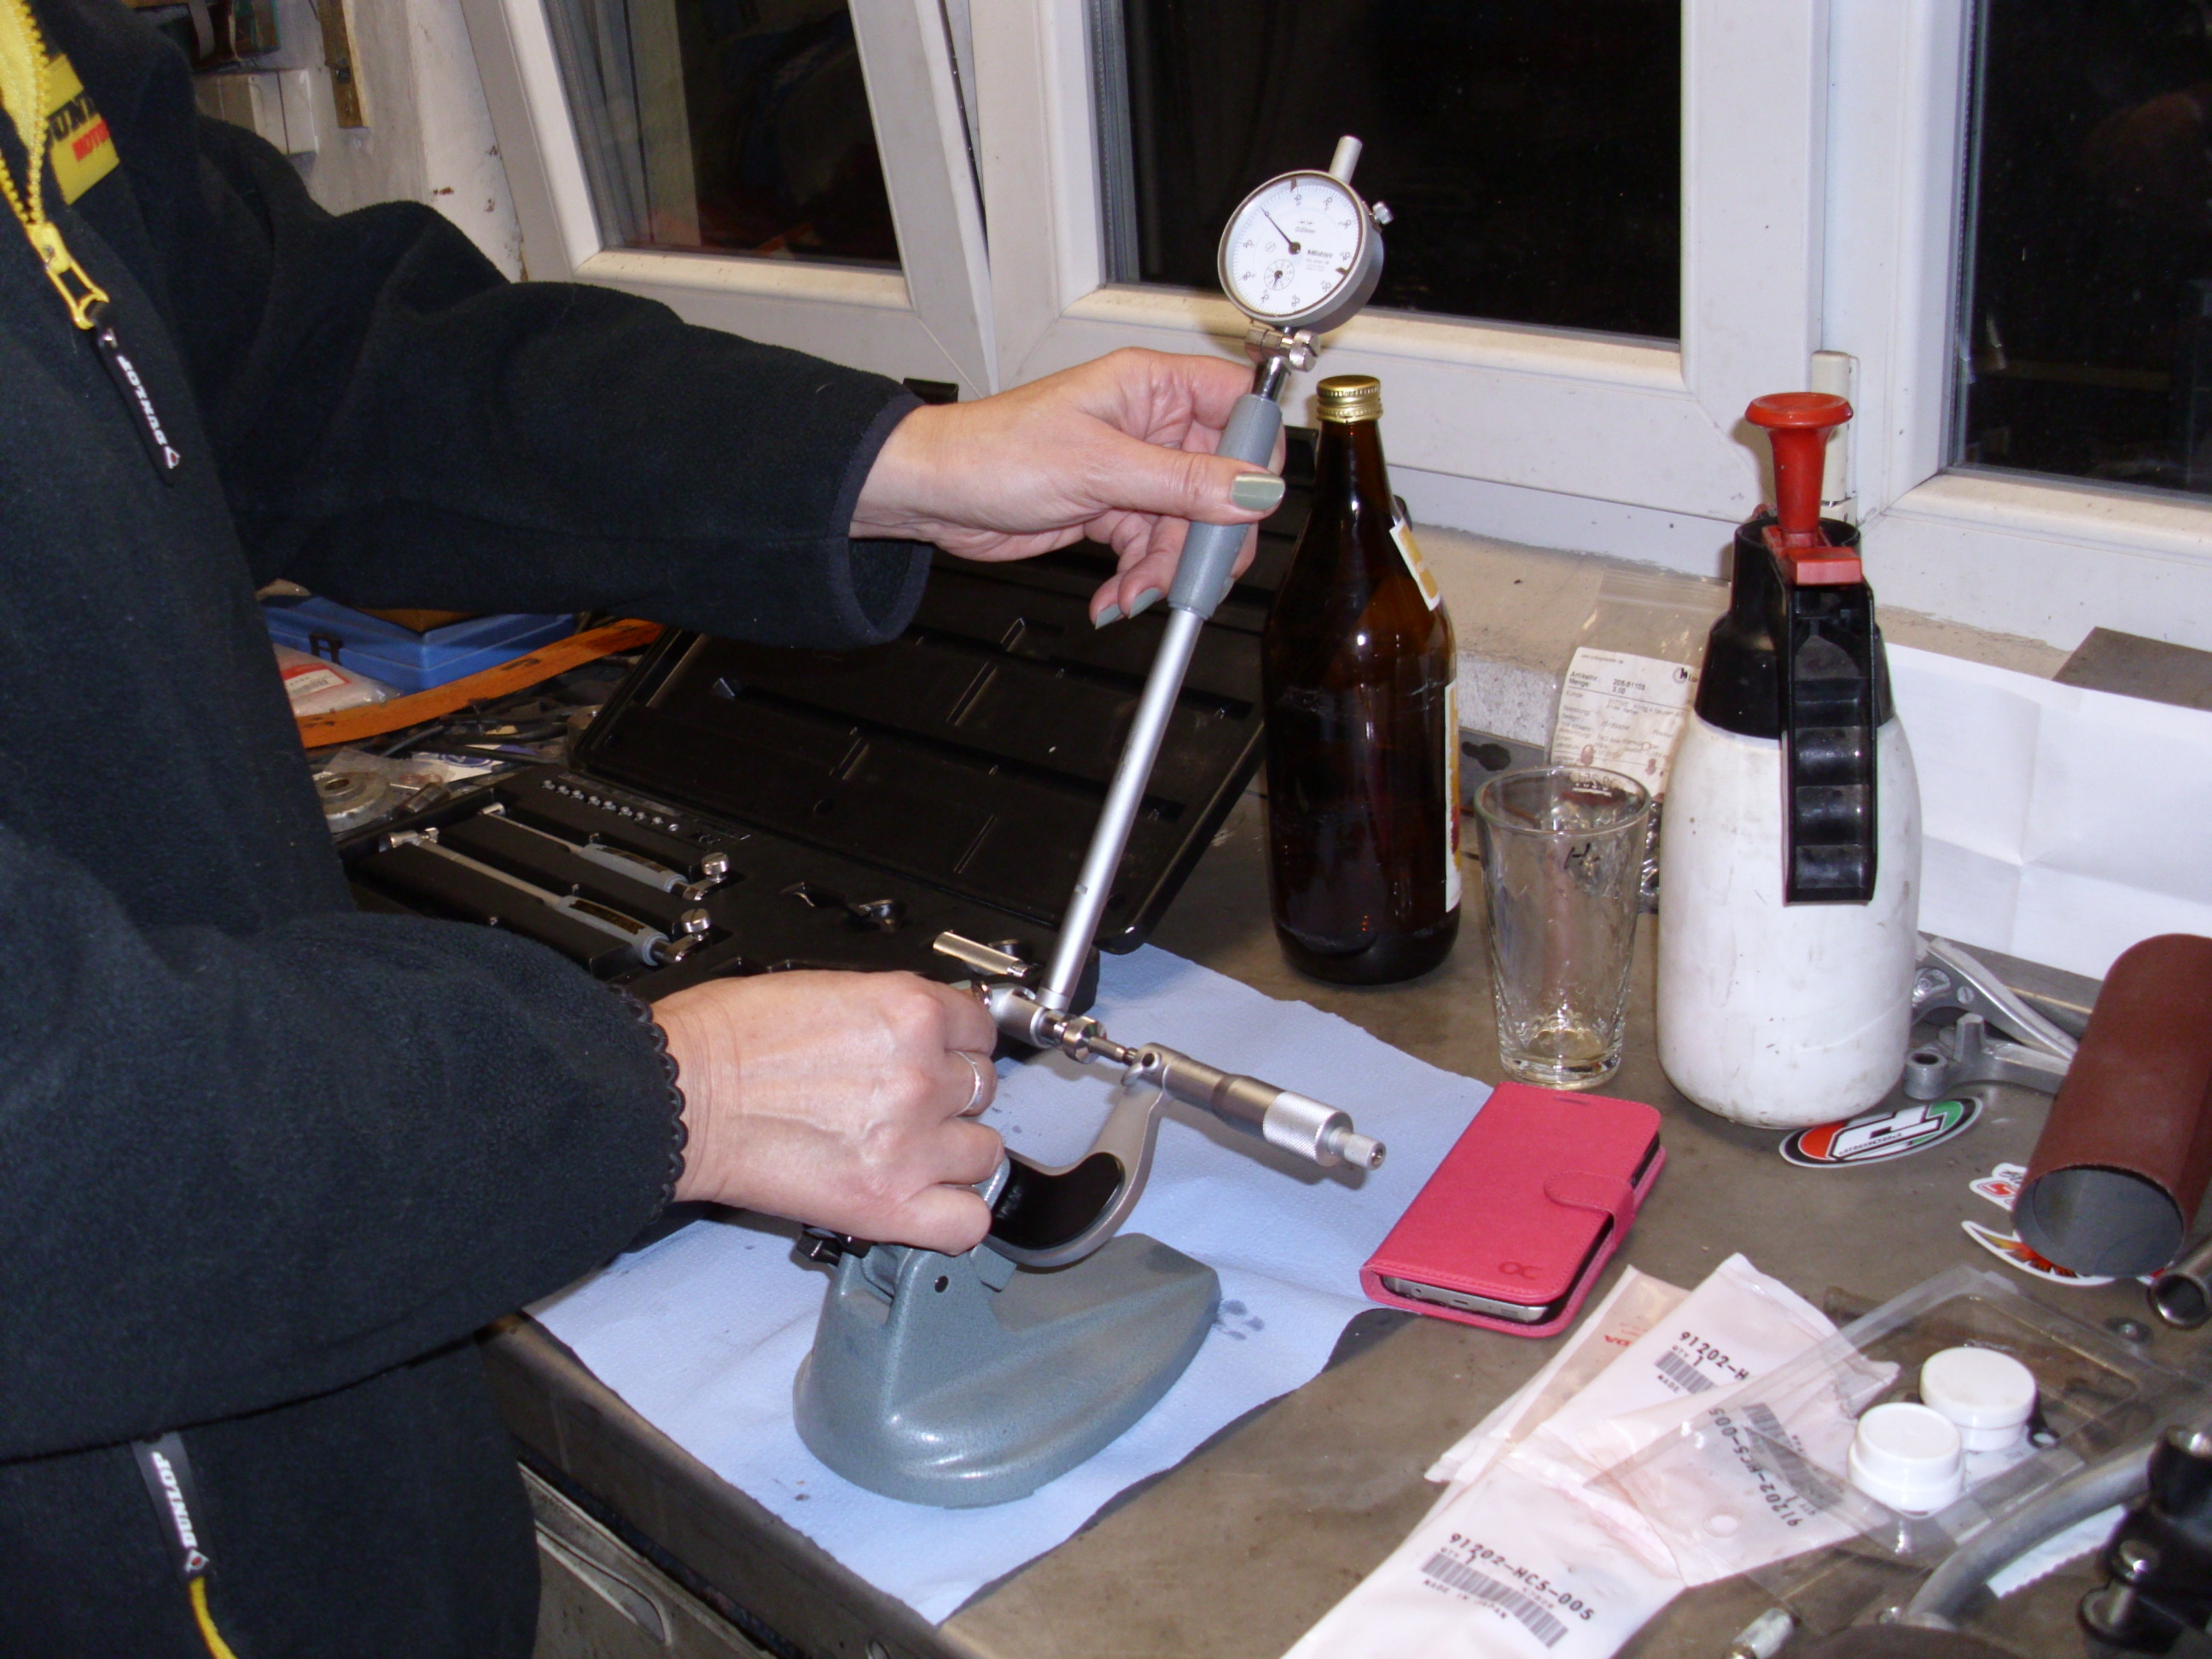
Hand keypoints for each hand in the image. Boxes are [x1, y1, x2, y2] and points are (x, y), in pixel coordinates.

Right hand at [656, 971, 1002, 1252]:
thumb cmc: (724, 1039)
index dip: (959, 1046)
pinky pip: (967, 1221)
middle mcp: (920, 1074)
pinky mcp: (887, 1203)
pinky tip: (928, 1203)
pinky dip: (955, 1217)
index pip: (981, 1028)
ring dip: (954, 1153)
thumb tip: (919, 1027)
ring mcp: (911, 1142)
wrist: (679, 1093)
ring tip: (912, 1152)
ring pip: (984, 1153)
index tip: (946, 1057)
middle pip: (983, 1088)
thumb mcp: (825, 989)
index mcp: (909, 1011)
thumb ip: (889, 1013)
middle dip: (950, 1096)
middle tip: (910, 1104)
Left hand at [851, 348, 1285, 623]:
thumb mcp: (1099, 468)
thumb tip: (1254, 488)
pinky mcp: (1114, 511)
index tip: (1252, 502)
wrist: (934, 495)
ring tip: (1134, 594)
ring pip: (1186, 527)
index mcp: (1153, 386)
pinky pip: (1150, 551)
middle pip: (1222, 481)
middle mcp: (1150, 425)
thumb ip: (1184, 482)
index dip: (1257, 453)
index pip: (1240, 405)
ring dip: (1164, 570)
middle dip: (1208, 536)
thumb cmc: (992, 451)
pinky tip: (1115, 597)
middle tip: (1195, 574)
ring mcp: (1133, 471)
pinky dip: (1137, 580)